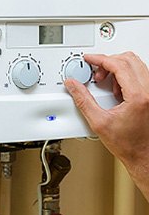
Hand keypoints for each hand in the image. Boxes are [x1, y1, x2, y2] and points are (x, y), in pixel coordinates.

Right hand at [64, 52, 148, 201]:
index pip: (118, 64)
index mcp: (138, 96)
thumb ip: (83, 100)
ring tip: (104, 81)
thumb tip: (72, 85)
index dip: (100, 59)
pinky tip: (115, 89)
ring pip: (135, 65)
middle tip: (96, 72)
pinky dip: (124, 75)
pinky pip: (138, 74)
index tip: (89, 59)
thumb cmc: (127, 144)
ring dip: (117, 68)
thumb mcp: (98, 122)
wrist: (143, 156)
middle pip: (128, 59)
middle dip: (108, 62)